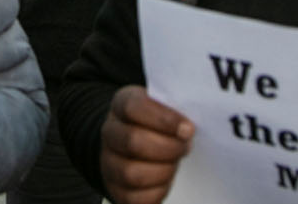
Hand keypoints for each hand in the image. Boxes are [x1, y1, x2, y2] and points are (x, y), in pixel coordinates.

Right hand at [100, 85, 193, 203]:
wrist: (133, 140)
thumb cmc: (155, 122)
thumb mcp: (161, 105)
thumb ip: (174, 108)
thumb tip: (189, 128)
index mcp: (121, 104)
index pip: (133, 108)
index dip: (164, 119)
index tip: (188, 129)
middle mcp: (110, 132)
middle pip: (133, 142)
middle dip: (168, 148)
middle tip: (186, 147)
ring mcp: (108, 162)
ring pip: (132, 173)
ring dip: (163, 171)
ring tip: (175, 163)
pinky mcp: (115, 188)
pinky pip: (134, 198)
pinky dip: (157, 191)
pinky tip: (166, 180)